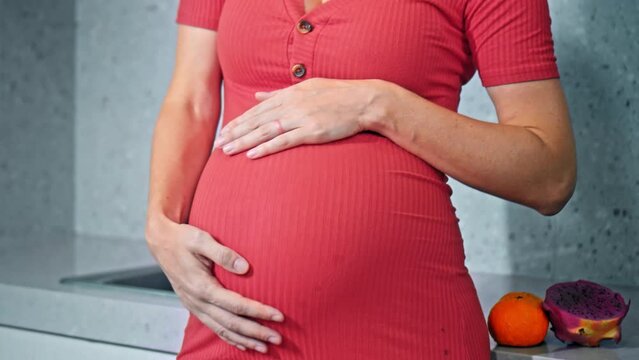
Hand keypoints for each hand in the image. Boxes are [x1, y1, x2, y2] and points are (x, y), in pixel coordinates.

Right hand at [144, 214, 284, 353]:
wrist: (161, 242)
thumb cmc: (183, 239)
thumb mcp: (201, 239)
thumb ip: (223, 253)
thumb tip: (245, 267)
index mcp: (201, 286)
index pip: (236, 305)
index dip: (258, 312)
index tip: (278, 316)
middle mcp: (198, 301)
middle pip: (231, 323)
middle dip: (256, 332)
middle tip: (278, 339)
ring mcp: (195, 306)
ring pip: (222, 330)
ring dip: (245, 340)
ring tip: (265, 348)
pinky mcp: (194, 307)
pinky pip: (214, 328)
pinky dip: (230, 338)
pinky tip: (243, 344)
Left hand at [212, 77, 388, 158]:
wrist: (363, 101)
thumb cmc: (338, 94)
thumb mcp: (307, 86)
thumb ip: (280, 92)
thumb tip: (258, 95)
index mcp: (289, 94)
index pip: (257, 110)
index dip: (239, 121)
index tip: (224, 131)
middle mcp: (291, 105)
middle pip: (256, 121)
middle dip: (235, 133)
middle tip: (218, 145)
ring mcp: (301, 118)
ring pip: (265, 131)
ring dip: (244, 141)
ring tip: (227, 151)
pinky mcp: (311, 132)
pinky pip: (284, 141)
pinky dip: (266, 147)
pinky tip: (252, 155)